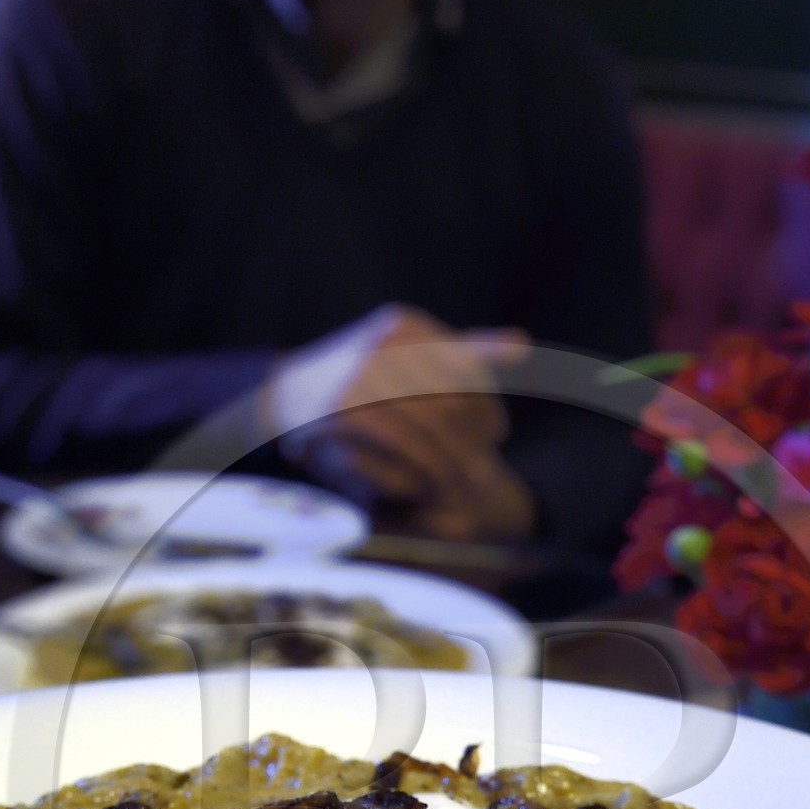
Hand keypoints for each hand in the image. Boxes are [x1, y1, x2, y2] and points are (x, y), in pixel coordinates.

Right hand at [269, 308, 536, 543]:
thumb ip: (465, 353)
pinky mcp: (343, 404)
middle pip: (449, 396)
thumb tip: (523, 344)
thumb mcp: (410, 356)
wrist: (286, 396)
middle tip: (485, 470)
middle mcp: (384, 341)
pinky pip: (399, 439)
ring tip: (462, 483)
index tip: (497, 434)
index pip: (465, 365)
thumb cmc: (358, 379)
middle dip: (471, 438)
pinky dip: (420, 464)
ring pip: (428, 420)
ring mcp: (362, 370)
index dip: (487, 402)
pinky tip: (429, 483)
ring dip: (450, 458)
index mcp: (405, 325)